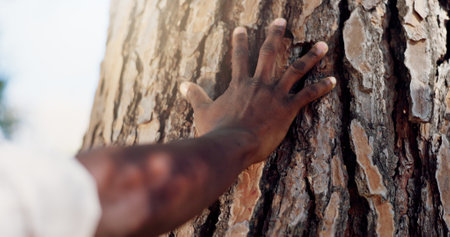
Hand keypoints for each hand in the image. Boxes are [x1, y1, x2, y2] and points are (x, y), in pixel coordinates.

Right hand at [180, 18, 335, 165]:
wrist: (231, 145)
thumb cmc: (216, 131)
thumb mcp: (202, 112)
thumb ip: (195, 96)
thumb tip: (182, 84)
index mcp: (239, 84)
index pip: (239, 56)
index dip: (239, 41)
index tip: (241, 28)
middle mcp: (259, 84)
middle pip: (269, 54)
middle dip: (275, 35)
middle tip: (281, 21)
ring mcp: (275, 95)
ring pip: (295, 69)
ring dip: (310, 56)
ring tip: (321, 45)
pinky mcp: (287, 109)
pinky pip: (307, 94)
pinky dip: (321, 87)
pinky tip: (333, 80)